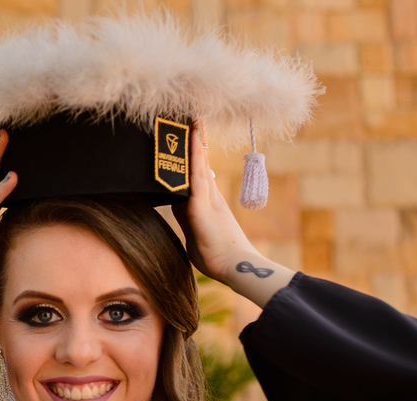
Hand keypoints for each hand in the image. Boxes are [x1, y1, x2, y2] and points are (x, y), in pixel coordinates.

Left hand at [171, 122, 258, 282]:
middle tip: (192, 119)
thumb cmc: (216, 256)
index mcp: (208, 203)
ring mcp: (207, 199)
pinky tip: (192, 140)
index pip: (199, 173)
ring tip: (191, 120)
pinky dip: (193, 157)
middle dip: (196, 142)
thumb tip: (181, 211)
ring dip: (194, 143)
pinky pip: (195, 177)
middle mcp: (210, 196)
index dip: (196, 155)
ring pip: (198, 165)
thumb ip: (189, 219)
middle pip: (200, 163)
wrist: (234, 266)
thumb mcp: (197, 234)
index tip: (193, 136)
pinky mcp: (201, 206)